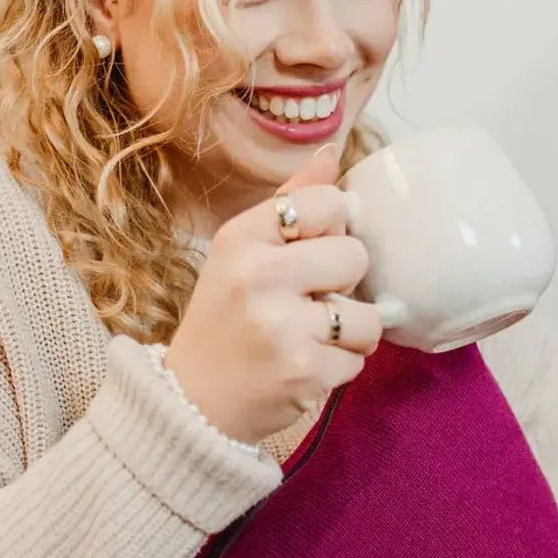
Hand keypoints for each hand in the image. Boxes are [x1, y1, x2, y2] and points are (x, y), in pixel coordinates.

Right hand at [164, 146, 381, 445]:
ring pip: (367, 315)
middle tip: (308, 303)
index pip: (327, 202)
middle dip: (343, 284)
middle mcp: (258, 275)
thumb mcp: (240, 253)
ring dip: (347, 333)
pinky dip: (338, 368)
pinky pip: (358, 360)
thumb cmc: (223, 321)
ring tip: (309, 339)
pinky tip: (303, 368)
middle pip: (355, 255)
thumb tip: (332, 154)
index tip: (310, 252)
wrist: (190, 404)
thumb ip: (290, 203)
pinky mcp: (304, 372)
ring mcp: (282, 326)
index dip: (333, 228)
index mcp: (241, 237)